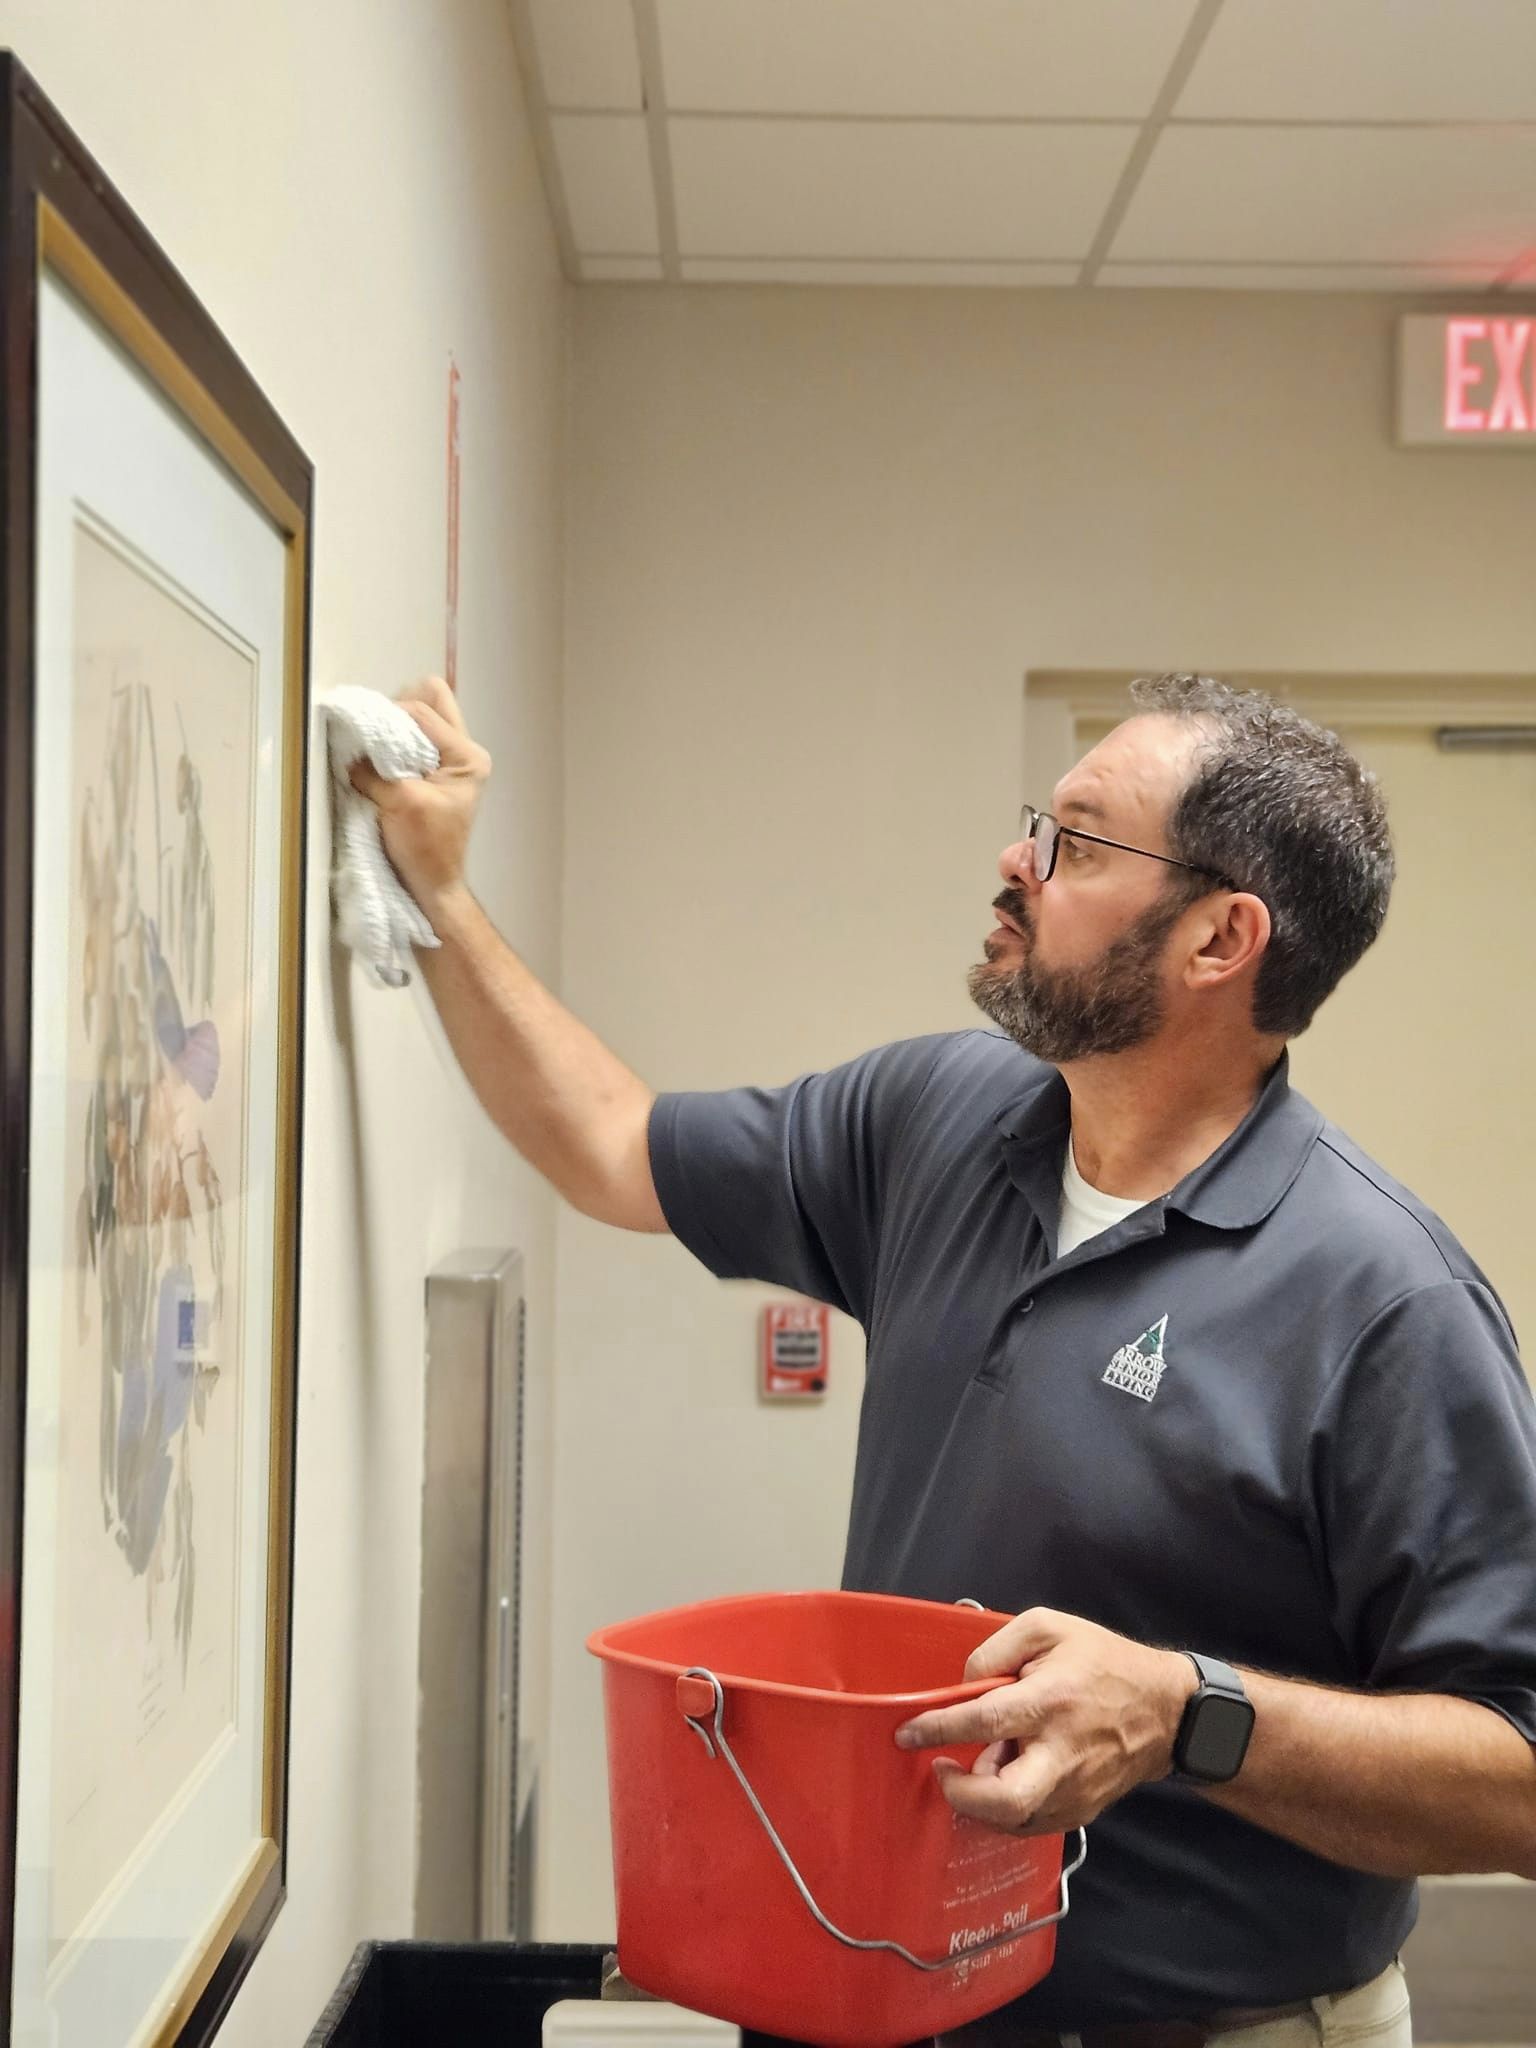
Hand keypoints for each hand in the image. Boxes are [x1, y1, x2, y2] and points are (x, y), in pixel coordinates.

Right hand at [349, 677, 490, 920]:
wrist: (432, 883)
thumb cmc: (425, 847)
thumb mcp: (401, 803)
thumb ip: (376, 770)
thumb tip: (349, 747)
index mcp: (467, 756)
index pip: (424, 712)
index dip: (390, 716)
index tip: (363, 731)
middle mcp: (464, 751)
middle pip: (432, 699)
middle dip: (399, 708)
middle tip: (377, 734)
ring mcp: (451, 760)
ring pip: (422, 717)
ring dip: (395, 726)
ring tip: (376, 749)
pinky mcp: (434, 771)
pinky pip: (414, 738)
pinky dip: (394, 742)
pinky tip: (379, 759)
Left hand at [893, 1607, 1195, 1837]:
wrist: (1165, 1711)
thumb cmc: (1103, 1662)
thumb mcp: (1048, 1627)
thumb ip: (996, 1648)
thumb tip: (966, 1687)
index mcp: (1051, 1700)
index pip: (984, 1719)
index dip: (938, 1727)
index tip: (907, 1733)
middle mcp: (1062, 1753)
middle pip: (1006, 1798)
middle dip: (962, 1795)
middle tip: (942, 1771)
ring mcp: (1074, 1790)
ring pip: (1014, 1820)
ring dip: (981, 1801)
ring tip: (980, 1764)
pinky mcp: (1081, 1812)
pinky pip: (1030, 1825)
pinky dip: (1004, 1812)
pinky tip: (1000, 1780)